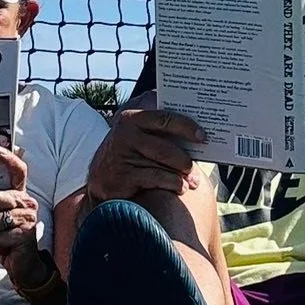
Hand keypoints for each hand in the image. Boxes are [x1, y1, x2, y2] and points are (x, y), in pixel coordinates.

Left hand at [0, 143, 49, 287]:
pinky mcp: (27, 232)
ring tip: (2, 238)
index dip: (9, 160)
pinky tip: (8, 247)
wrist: (24, 266)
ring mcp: (28, 217)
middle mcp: (27, 202)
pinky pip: (0, 235)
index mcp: (20, 197)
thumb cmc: (8, 240)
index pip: (19, 173)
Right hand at [84, 97, 204, 208]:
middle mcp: (126, 133)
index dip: (186, 126)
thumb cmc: (130, 152)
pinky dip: (172, 183)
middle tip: (197, 165)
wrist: (102, 176)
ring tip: (193, 180)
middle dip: (185, 158)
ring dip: (182, 175)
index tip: (203, 135)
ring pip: (163, 165)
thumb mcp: (138, 133)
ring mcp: (123, 155)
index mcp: (133, 117)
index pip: (164, 118)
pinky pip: (156, 179)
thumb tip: (195, 130)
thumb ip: (158, 125)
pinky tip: (180, 187)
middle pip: (165, 147)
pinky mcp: (124, 175)